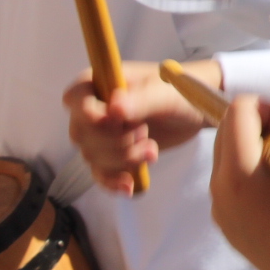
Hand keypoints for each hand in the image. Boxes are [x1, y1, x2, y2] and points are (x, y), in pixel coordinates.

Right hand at [63, 60, 214, 194]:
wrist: (195, 110)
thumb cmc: (179, 91)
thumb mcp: (164, 94)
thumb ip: (141, 100)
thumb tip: (113, 109)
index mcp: (100, 82)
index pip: (74, 99)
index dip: (92, 116)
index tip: (121, 121)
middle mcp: (94, 107)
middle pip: (82, 134)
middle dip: (116, 141)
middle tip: (145, 133)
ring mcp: (101, 132)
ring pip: (92, 157)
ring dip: (123, 159)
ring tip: (151, 150)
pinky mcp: (112, 153)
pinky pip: (100, 173)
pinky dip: (112, 182)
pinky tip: (129, 187)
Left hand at [211, 68, 269, 269]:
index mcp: (241, 167)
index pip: (239, 109)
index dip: (267, 109)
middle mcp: (220, 186)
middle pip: (226, 129)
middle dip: (255, 127)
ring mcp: (217, 207)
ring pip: (224, 154)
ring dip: (248, 150)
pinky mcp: (221, 222)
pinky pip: (225, 182)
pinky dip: (244, 176)